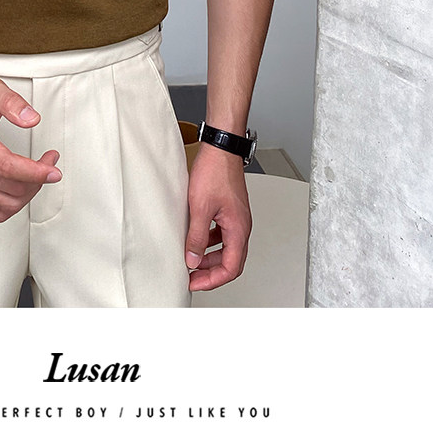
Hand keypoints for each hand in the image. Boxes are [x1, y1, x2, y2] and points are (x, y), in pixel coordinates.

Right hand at [0, 75, 61, 222]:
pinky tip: (24, 187)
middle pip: (12, 189)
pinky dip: (16, 204)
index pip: (8, 168)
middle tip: (49, 162)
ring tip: (39, 174)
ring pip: (7, 205)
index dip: (36, 173)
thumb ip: (12, 102)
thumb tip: (31, 119)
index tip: (53, 171)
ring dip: (30, 192)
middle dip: (39, 178)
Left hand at [185, 143, 251, 291]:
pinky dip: (210, 242)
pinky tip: (196, 240)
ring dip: (210, 258)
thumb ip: (196, 237)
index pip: (231, 267)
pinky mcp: (229, 210)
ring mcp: (236, 218)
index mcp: (238, 228)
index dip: (213, 280)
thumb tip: (192, 259)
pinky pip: (222, 234)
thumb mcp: (200, 208)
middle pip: (231, 261)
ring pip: (226, 248)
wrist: (220, 149)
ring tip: (191, 261)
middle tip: (192, 277)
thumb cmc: (215, 172)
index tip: (195, 283)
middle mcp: (241, 225)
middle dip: (211, 273)